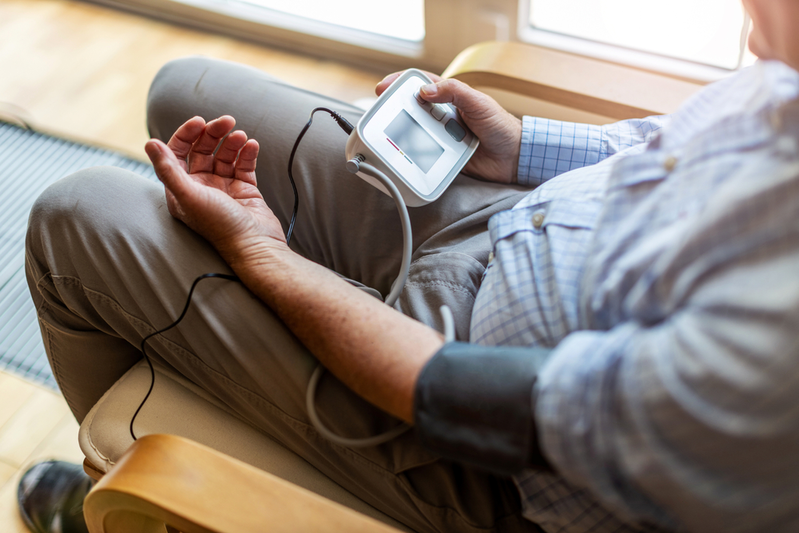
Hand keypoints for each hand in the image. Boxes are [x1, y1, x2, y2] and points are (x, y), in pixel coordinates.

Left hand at [145, 116, 288, 265]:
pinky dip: (248, 152)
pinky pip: (244, 164)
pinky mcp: (244, 189)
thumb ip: (167, 169)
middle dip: (213, 133)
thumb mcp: (189, 196)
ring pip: (225, 155)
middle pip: (203, 150)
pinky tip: (252, 145)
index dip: (186, 134)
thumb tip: (149, 143)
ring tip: (241, 135)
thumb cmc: (220, 226)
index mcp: (182, 189)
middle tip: (227, 121)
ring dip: (232, 141)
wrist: (255, 245)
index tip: (199, 122)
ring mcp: (224, 188)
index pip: (178, 153)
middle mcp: (201, 187)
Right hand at [376, 71, 521, 183]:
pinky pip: (424, 155)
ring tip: (389, 135)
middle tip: (379, 115)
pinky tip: (405, 155)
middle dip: (394, 111)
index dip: (400, 84)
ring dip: (403, 134)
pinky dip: (414, 155)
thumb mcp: (478, 102)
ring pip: (414, 133)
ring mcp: (442, 137)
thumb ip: (454, 91)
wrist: (513, 158)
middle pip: (411, 110)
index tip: (384, 88)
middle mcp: (442, 117)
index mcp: (450, 98)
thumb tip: (425, 90)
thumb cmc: (501, 126)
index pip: (420, 85)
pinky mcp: (443, 157)